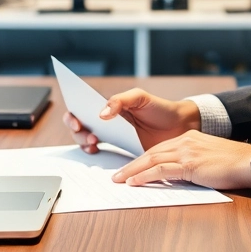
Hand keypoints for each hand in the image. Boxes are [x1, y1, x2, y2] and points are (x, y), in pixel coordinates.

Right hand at [62, 88, 198, 153]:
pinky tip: (97, 151)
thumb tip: (101, 114)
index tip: (75, 119)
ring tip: (94, 142)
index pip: (82, 108)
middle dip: (78, 131)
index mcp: (109, 106)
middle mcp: (106, 121)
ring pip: (86, 140)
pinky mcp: (120, 151)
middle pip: (80, 126)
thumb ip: (120, 101)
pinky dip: (94, 153)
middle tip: (89, 134)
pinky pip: (101, 153)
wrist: (178, 126)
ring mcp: (111, 136)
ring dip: (83, 142)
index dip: (73, 114)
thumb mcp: (140, 97)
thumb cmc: (159, 108)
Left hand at [112, 130, 250, 189]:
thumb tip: (178, 177)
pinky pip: (161, 170)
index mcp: (190, 139)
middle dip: (132, 165)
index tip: (131, 168)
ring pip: (152, 160)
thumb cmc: (235, 165)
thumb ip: (193, 164)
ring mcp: (187, 152)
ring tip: (119, 180)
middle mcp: (186, 141)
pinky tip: (134, 182)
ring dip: (132, 171)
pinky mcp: (190, 164)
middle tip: (117, 175)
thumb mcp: (209, 160)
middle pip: (151, 152)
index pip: (160, 149)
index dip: (143, 160)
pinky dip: (144, 176)